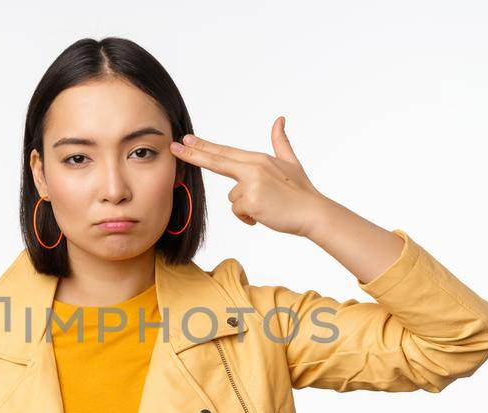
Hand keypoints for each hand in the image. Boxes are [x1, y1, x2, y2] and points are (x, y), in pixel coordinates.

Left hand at [169, 116, 337, 236]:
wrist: (313, 212)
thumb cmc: (301, 190)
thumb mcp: (291, 161)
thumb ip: (280, 141)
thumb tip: (280, 119)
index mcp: (258, 159)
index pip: (224, 152)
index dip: (203, 146)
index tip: (185, 140)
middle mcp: (252, 168)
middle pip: (216, 161)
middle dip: (192, 154)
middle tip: (173, 147)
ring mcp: (251, 184)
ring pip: (232, 199)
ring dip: (245, 206)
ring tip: (267, 206)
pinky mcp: (250, 202)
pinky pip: (238, 212)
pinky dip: (249, 218)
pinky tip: (265, 215)